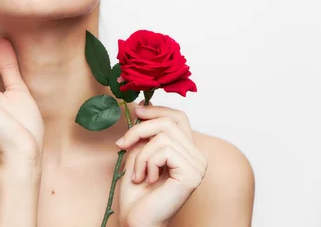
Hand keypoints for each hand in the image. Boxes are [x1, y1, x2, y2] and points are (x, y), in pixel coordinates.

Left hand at [115, 103, 207, 226]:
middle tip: (122, 145)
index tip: (136, 110)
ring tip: (138, 173)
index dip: (157, 109)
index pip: (178, 117)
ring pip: (163, 135)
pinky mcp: (192, 174)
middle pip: (169, 121)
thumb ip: (144, 133)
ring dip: (141, 153)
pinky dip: (147, 162)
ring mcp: (198, 165)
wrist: (136, 219)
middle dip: (140, 129)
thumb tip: (142, 105)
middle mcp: (197, 156)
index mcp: (186, 150)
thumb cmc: (136, 191)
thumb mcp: (137, 152)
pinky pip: (164, 149)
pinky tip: (147, 179)